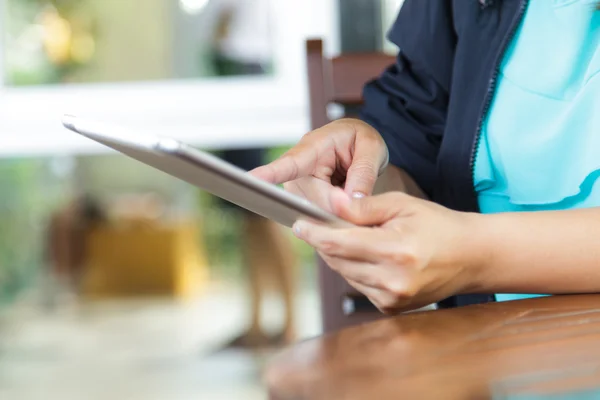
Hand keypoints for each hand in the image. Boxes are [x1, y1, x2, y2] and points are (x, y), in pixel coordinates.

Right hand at [250, 119, 387, 209]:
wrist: (356, 147)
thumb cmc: (360, 141)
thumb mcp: (372, 148)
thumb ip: (364, 173)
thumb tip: (353, 200)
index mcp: (314, 147)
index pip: (290, 162)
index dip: (271, 173)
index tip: (250, 179)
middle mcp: (299, 169)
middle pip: (312, 199)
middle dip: (338, 205)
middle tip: (362, 197)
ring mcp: (298, 187)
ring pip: (315, 212)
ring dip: (338, 211)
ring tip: (355, 194)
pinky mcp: (302, 201)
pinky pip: (318, 216)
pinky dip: (335, 215)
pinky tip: (347, 206)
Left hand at [292, 188, 482, 313]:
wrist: (471, 257)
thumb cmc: (439, 226)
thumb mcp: (402, 205)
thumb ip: (363, 207)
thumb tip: (331, 203)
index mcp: (395, 251)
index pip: (338, 243)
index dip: (313, 233)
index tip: (298, 224)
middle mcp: (392, 280)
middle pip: (336, 260)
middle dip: (324, 242)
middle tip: (318, 225)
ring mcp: (392, 299)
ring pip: (344, 274)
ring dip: (339, 256)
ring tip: (352, 237)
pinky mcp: (391, 307)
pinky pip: (358, 285)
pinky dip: (355, 270)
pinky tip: (370, 256)